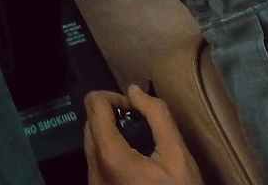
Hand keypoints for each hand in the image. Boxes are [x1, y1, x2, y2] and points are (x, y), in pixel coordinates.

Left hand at [84, 87, 202, 184]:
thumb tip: (134, 91)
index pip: (93, 103)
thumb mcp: (177, 155)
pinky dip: (112, 152)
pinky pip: (97, 162)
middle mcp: (93, 171)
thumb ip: (157, 116)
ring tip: (142, 147)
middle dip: (113, 116)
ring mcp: (94, 184)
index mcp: (109, 157)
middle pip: (90, 122)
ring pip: (92, 142)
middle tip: (142, 127)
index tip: (137, 111)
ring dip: (112, 134)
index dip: (115, 97)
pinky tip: (137, 164)